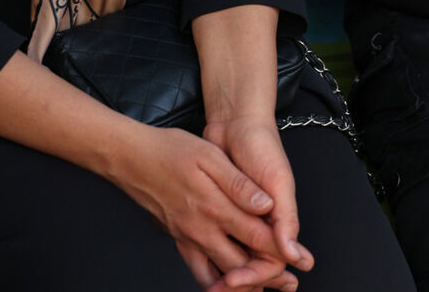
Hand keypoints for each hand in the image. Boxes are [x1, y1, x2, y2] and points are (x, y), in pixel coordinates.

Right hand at [111, 124, 297, 290]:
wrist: (129, 157)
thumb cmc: (168, 150)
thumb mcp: (208, 155)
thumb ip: (238, 183)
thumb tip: (265, 204)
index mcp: (215, 207)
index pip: (257, 237)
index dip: (281, 250)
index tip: (300, 259)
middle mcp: (202, 229)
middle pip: (241, 264)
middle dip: (267, 276)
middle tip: (289, 284)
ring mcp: (187, 237)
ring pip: (219, 273)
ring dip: (242, 285)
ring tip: (261, 291)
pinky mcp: (176, 238)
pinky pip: (197, 270)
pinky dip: (213, 282)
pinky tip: (222, 285)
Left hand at [202, 116, 314, 290]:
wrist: (237, 121)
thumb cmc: (262, 147)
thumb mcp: (278, 180)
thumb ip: (285, 217)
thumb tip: (293, 253)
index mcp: (277, 221)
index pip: (270, 261)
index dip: (256, 275)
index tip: (235, 282)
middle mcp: (259, 223)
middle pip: (252, 265)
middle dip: (241, 283)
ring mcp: (239, 217)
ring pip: (234, 256)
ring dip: (224, 274)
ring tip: (212, 290)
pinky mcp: (219, 208)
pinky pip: (215, 239)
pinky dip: (209, 254)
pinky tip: (200, 266)